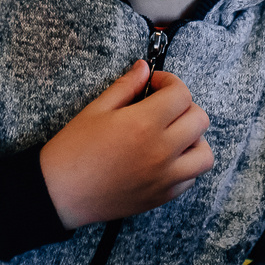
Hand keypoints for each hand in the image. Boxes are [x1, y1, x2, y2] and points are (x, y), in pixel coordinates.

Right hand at [40, 62, 213, 229]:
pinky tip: (164, 159)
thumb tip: (144, 68)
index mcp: (144, 124)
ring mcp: (165, 177)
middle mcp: (161, 151)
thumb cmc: (73, 150)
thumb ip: (126, 86)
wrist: (60, 194)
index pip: (182, 94)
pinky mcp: (162, 196)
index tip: (154, 85)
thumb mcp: (96, 109)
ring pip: (205, 154)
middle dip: (184, 106)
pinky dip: (185, 165)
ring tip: (171, 135)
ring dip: (193, 139)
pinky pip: (191, 178)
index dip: (170, 82)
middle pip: (200, 119)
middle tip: (162, 107)